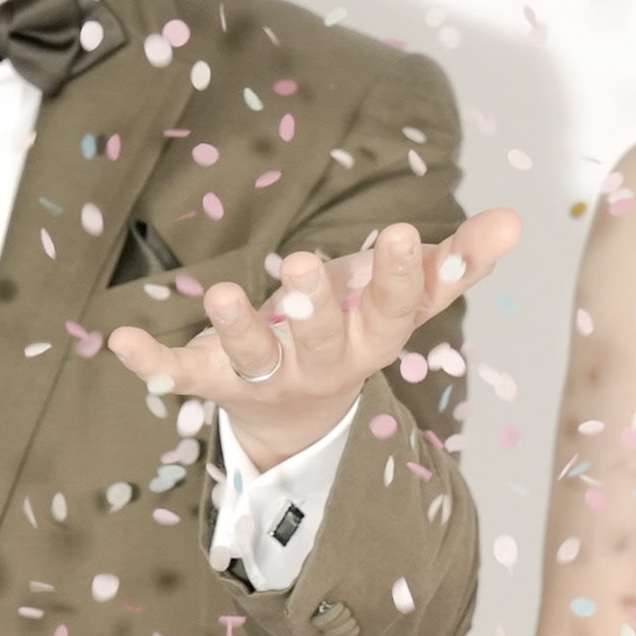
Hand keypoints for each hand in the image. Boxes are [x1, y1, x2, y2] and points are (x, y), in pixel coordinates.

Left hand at [102, 209, 523, 468]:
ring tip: (222, 292)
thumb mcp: (401, 297)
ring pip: (254, 359)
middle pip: (323, 340)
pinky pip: (179, 374)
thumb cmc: (354, 330)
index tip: (403, 232)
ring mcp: (265, 377)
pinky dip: (149, 362)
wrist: (296, 416)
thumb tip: (518, 219)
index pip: (396, 310)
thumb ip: (457, 261)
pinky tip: (116, 339)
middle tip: (303, 260)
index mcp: (372, 339)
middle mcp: (321, 364)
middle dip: (315, 305)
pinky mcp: (212, 382)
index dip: (402, 276)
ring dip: (237, 329)